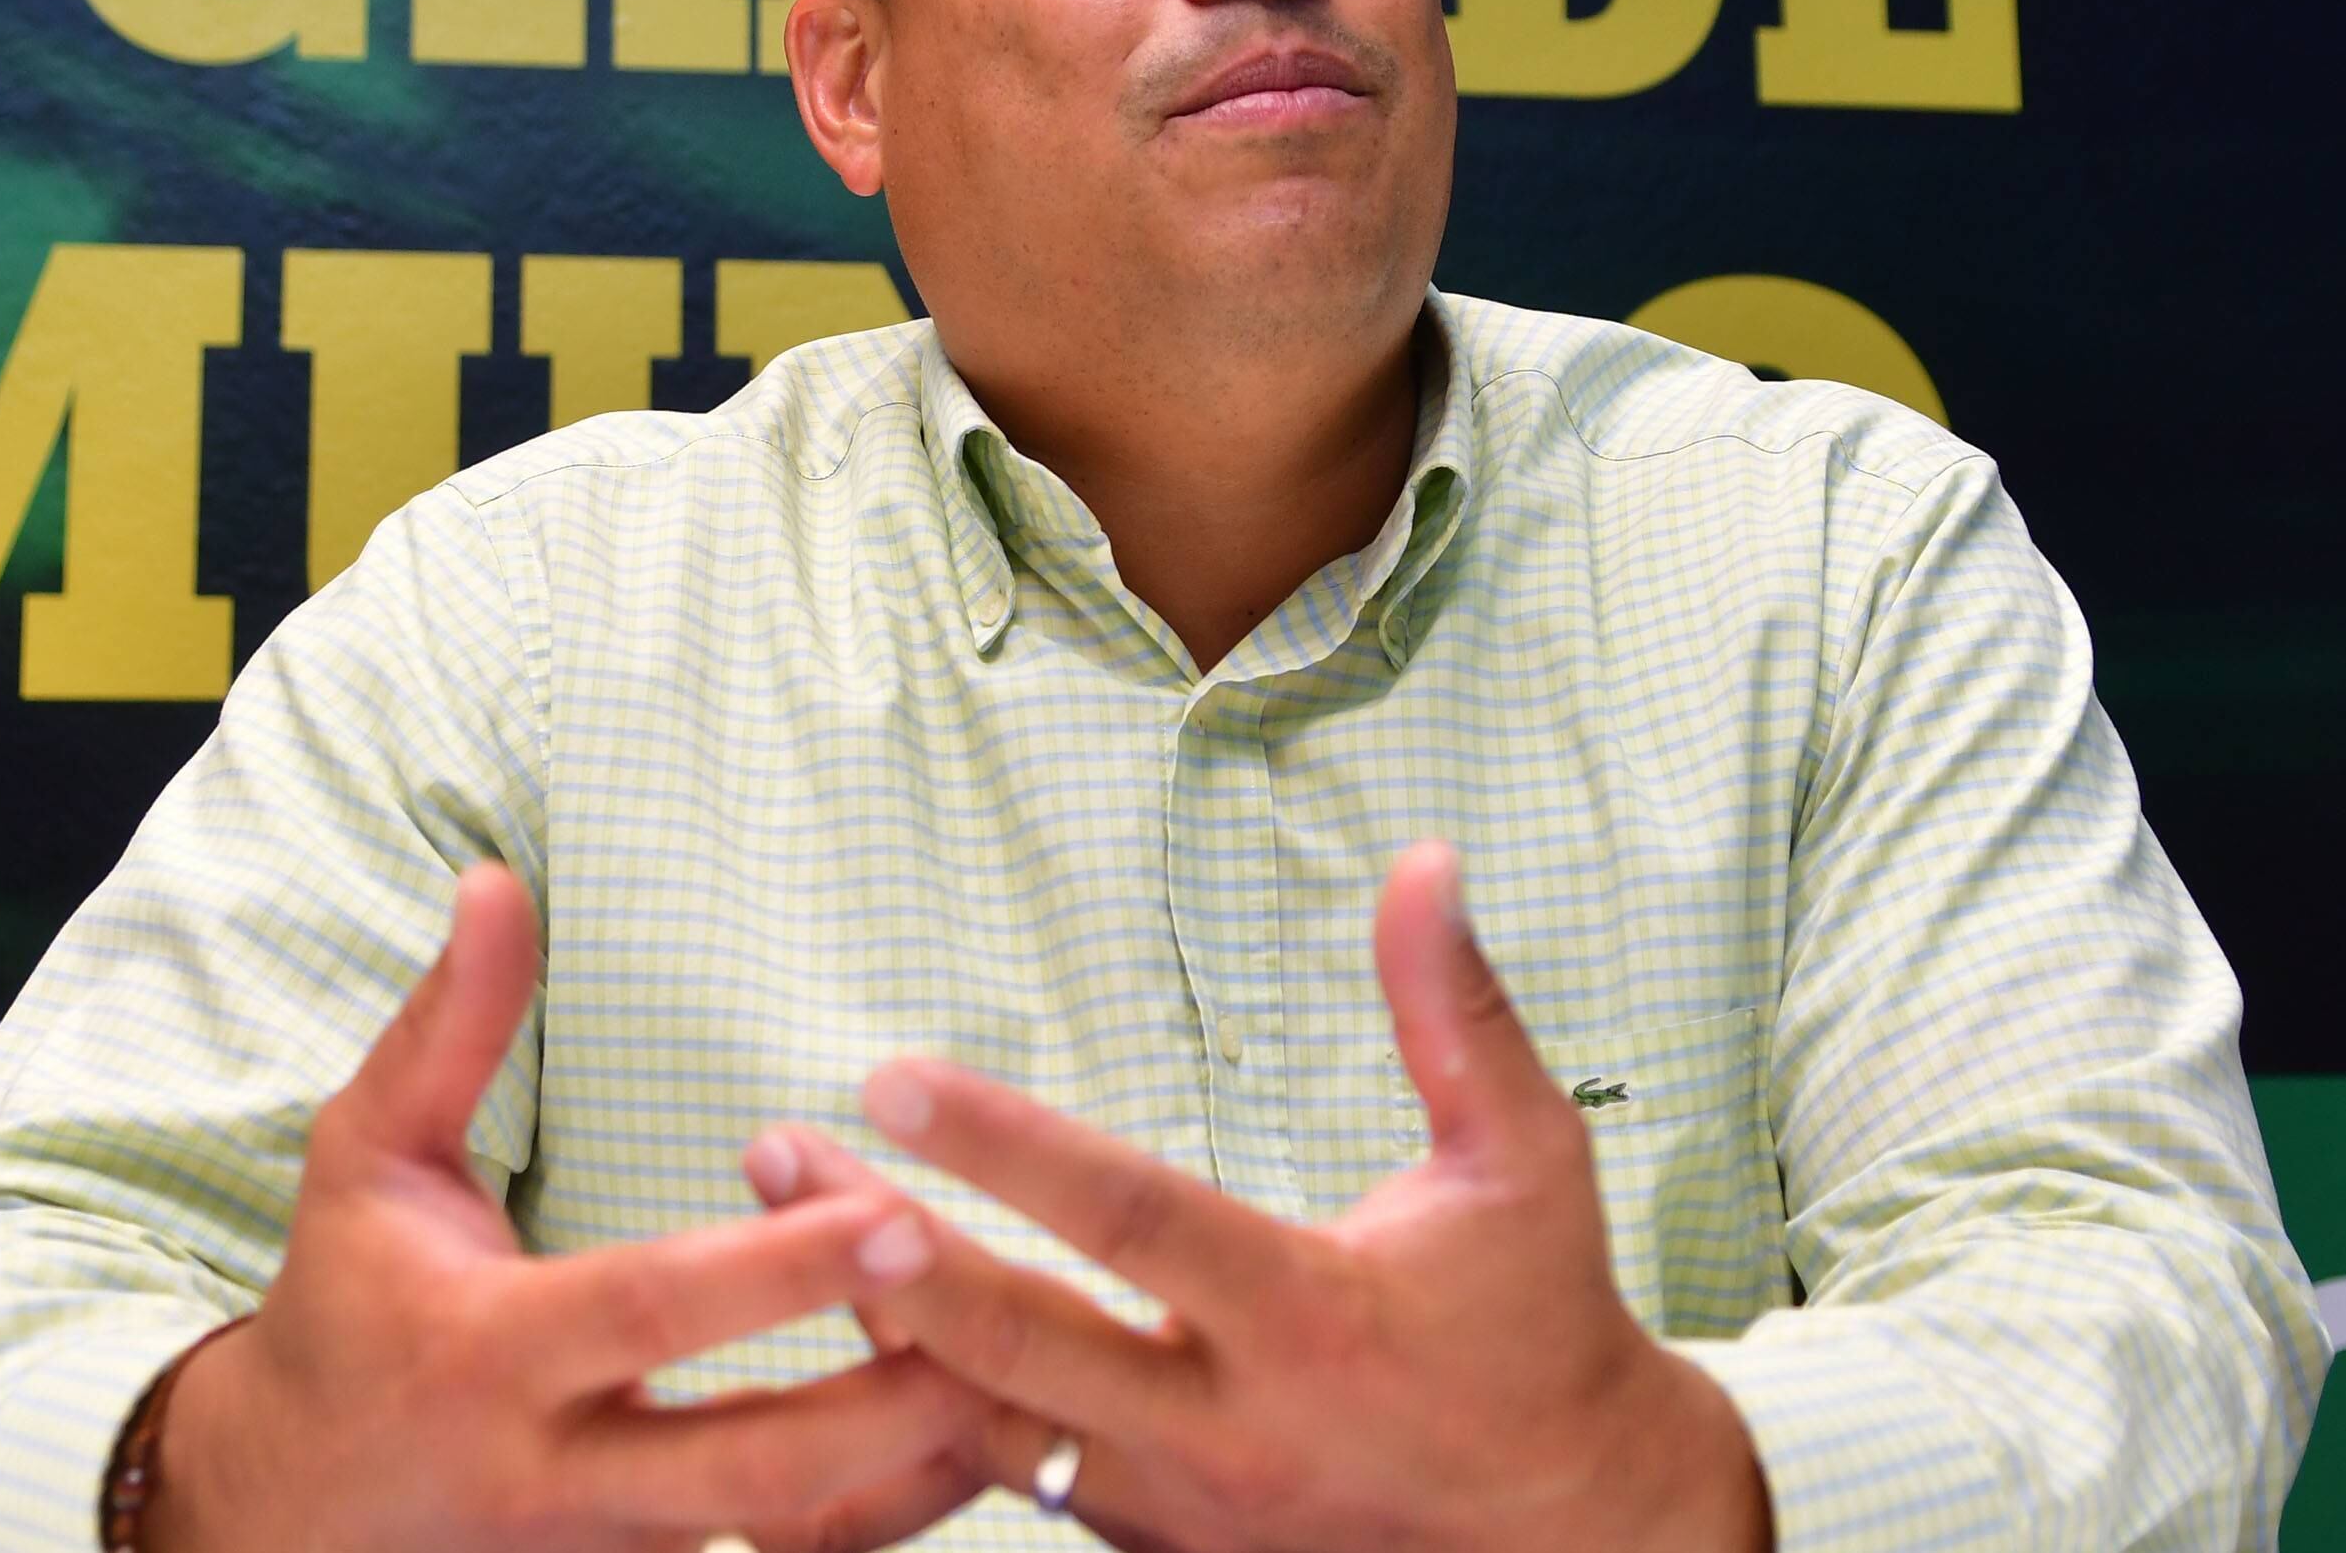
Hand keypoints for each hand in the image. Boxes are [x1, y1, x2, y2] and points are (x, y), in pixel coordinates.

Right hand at [153, 864, 998, 1552]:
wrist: (292, 1505)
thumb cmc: (347, 1302)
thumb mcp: (368, 1156)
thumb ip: (448, 1028)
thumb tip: (494, 881)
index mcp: (492, 1353)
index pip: (655, 1309)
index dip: (782, 1271)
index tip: (903, 1214)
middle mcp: (556, 1472)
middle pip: (749, 1465)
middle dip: (884, 1405)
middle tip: (1001, 1331)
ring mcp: (608, 1548)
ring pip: (784, 1531)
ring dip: (909, 1469)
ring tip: (1029, 1390)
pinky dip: (882, 1513)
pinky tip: (976, 1447)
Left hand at [747, 844, 1772, 1552]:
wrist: (1571, 1531)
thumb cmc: (1541, 1319)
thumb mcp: (1525, 1159)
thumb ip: (1456, 1012)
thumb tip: (1425, 861)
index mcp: (1307, 1313)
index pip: (1130, 1218)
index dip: (1006, 1147)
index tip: (894, 1077)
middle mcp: (1228, 1423)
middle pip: (1017, 1344)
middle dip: (885, 1256)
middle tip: (775, 1160)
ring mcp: (1182, 1506)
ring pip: (987, 1432)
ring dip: (874, 1331)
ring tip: (776, 1227)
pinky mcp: (1157, 1550)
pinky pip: (1007, 1494)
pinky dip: (921, 1423)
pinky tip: (846, 1345)